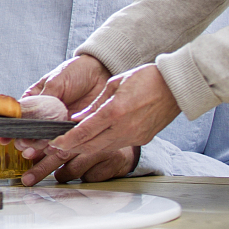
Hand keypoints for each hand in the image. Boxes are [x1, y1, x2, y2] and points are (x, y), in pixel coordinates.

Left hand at [23, 64, 177, 184]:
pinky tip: (93, 142)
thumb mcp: (114, 84)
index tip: (53, 144)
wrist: (175, 87)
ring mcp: (134, 136)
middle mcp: (124, 127)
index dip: (66, 140)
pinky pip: (117, 145)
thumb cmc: (146, 79)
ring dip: (85, 148)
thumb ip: (95, 104)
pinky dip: (102, 145)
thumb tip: (78, 118)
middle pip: (91, 145)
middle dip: (71, 148)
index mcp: (115, 111)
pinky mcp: (142, 140)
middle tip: (54, 149)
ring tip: (69, 147)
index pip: (84, 131)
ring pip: (103, 148)